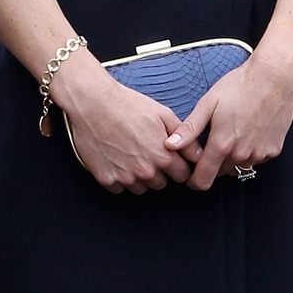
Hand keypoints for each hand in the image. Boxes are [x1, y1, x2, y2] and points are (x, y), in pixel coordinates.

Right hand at [56, 56, 192, 194]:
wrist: (95, 104)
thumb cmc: (129, 105)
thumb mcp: (164, 114)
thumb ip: (185, 137)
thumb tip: (198, 155)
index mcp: (162, 156)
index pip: (182, 175)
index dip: (179, 166)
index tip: (172, 158)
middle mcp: (145, 172)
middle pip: (162, 184)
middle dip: (160, 171)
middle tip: (149, 152)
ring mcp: (124, 178)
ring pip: (141, 188)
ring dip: (141, 177)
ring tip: (133, 154)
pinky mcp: (106, 180)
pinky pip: (120, 188)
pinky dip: (121, 178)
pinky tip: (118, 159)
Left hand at [165, 47, 292, 190]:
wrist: (275, 77)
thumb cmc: (240, 86)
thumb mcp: (209, 103)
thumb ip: (189, 128)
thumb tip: (168, 145)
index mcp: (222, 144)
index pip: (203, 180)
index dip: (193, 180)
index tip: (191, 173)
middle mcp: (241, 154)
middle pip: (220, 173)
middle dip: (213, 163)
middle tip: (214, 140)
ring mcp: (259, 154)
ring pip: (238, 166)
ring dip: (232, 157)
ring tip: (233, 132)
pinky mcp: (273, 150)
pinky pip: (255, 159)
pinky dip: (250, 151)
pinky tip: (250, 130)